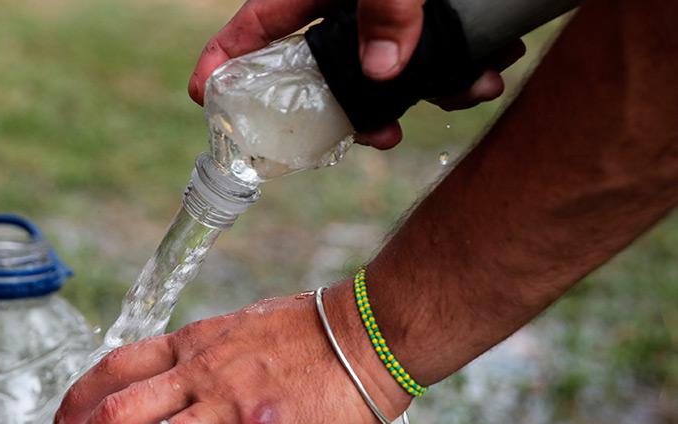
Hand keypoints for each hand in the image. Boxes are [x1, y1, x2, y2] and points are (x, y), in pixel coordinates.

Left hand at [38, 282, 410, 423]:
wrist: (372, 328)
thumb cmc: (318, 330)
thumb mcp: (246, 329)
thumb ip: (214, 356)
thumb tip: (199, 379)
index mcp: (193, 346)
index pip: (117, 366)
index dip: (79, 396)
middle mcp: (199, 373)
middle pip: (115, 414)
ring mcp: (228, 406)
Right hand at [188, 0, 524, 148]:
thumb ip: (385, 10)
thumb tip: (383, 73)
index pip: (251, 31)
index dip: (221, 67)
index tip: (206, 102)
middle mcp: (344, 3)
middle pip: (329, 69)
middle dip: (361, 107)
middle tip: (384, 133)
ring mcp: (385, 11)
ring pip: (393, 66)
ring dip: (434, 88)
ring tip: (474, 87)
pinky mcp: (425, 10)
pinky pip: (436, 48)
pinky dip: (467, 62)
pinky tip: (496, 61)